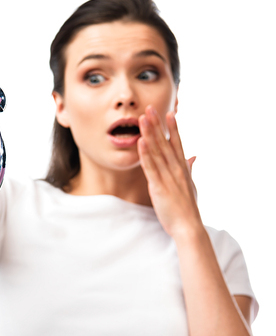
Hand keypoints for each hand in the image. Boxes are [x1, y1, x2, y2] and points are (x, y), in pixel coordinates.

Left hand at [137, 106, 201, 238]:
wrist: (188, 227)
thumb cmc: (188, 208)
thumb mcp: (191, 185)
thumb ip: (190, 169)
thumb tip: (194, 157)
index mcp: (183, 169)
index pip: (177, 144)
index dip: (173, 128)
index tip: (169, 113)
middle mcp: (176, 169)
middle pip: (165, 143)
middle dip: (157, 125)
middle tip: (151, 108)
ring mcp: (168, 177)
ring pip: (157, 152)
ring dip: (149, 134)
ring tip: (142, 119)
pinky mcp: (159, 187)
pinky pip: (151, 168)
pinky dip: (146, 155)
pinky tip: (141, 142)